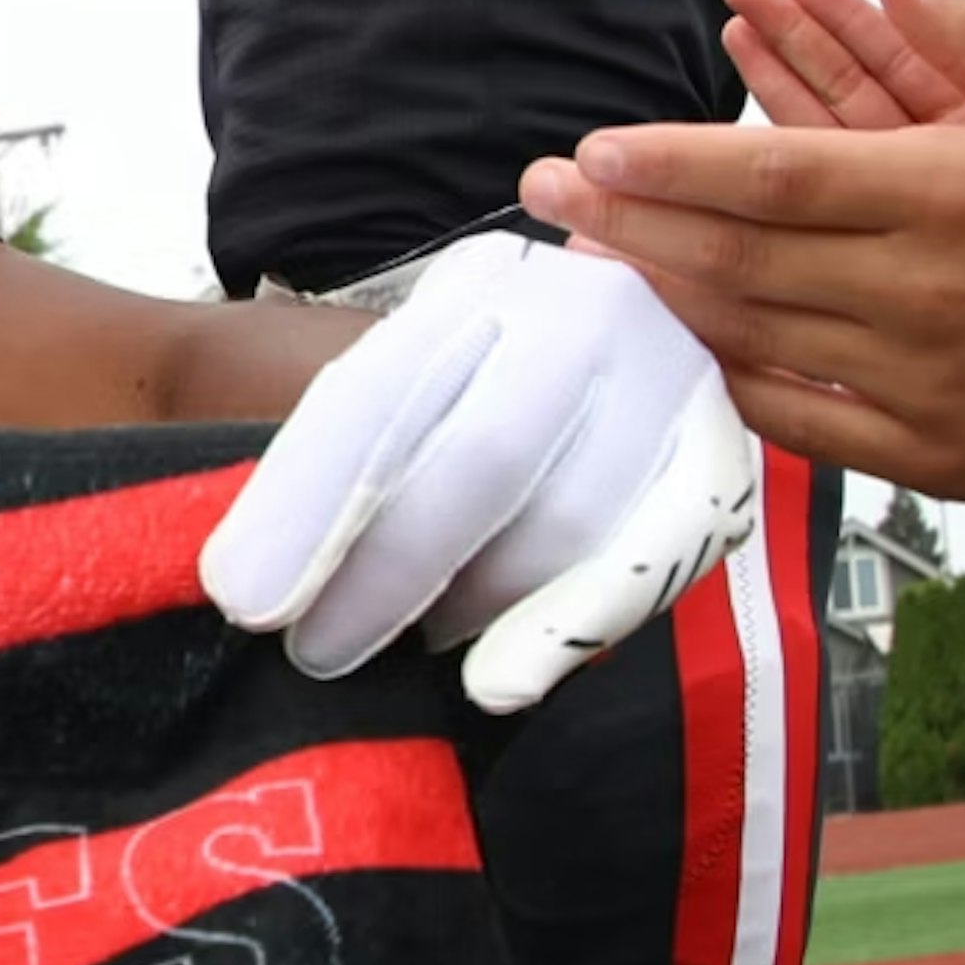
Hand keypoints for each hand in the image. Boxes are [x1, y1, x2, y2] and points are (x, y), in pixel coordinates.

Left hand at [202, 233, 755, 709]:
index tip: (244, 598)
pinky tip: (501, 680)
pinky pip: (659, 554)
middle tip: (316, 651)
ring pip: (569, 518)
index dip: (304, 505)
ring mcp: (668, 377)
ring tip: (405, 645)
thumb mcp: (374, 380)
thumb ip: (325, 459)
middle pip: (480, 458)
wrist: (593, 351)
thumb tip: (246, 577)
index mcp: (474, 284)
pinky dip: (575, 624)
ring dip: (473, 605)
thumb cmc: (451, 398)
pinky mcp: (720, 454)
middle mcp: (582, 312)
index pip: (373, 397)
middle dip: (388, 572)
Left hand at [527, 0, 964, 505]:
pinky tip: (683, 331)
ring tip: (593, 250)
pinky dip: (725, 371)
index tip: (592, 151)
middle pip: (735, 254)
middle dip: (624, 221)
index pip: (777, 175)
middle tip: (545, 191)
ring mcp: (914, 378)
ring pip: (748, 330)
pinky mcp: (918, 449)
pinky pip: (788, 413)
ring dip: (657, 289)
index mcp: (952, 198)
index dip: (670, 164)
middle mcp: (921, 290)